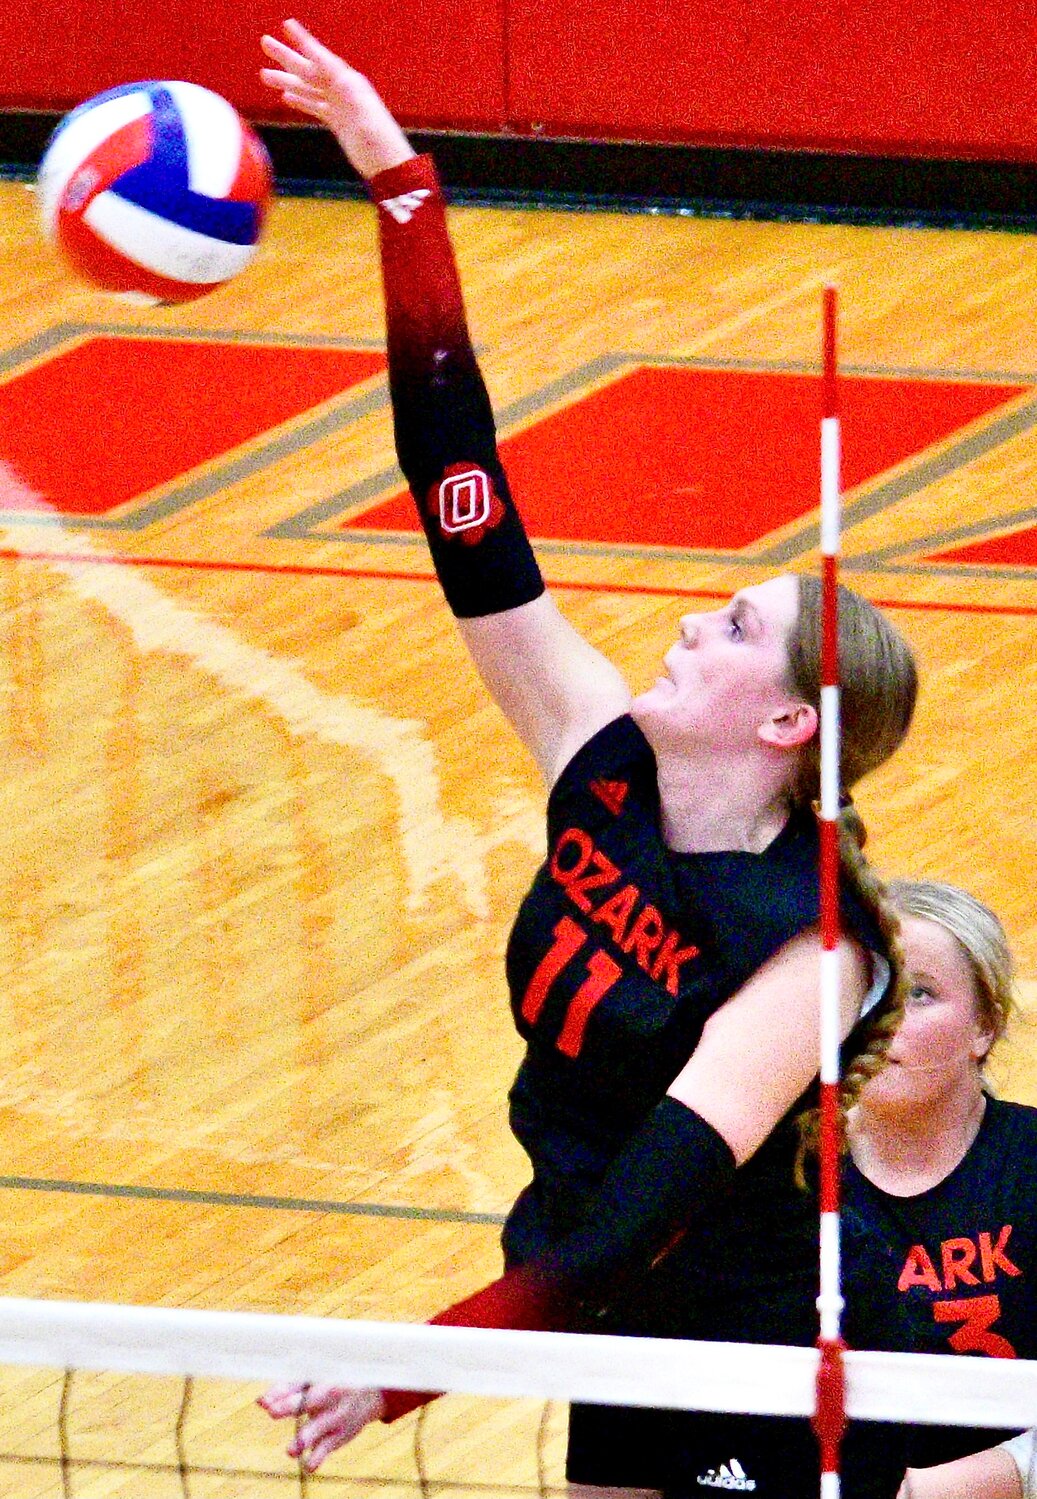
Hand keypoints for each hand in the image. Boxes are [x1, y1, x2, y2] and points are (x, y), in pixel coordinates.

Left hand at [258, 1382, 386, 1469]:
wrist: (369, 1396)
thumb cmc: (333, 1385)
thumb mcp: (314, 1383)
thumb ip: (287, 1391)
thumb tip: (260, 1402)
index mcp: (323, 1376)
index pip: (299, 1383)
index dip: (281, 1392)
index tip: (265, 1402)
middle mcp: (331, 1395)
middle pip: (310, 1400)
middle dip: (291, 1405)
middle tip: (273, 1411)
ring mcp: (337, 1416)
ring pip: (320, 1426)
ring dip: (304, 1437)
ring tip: (291, 1450)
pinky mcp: (339, 1436)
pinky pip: (328, 1447)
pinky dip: (318, 1457)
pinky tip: (309, 1465)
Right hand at [260, 19, 414, 178]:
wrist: (390, 167)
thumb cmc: (381, 144)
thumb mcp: (365, 118)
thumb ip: (351, 97)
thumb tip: (339, 80)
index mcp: (350, 85)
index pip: (322, 58)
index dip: (304, 41)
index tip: (287, 25)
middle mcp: (344, 91)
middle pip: (310, 70)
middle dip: (287, 57)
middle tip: (264, 42)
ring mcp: (341, 106)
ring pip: (309, 88)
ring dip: (287, 80)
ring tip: (264, 75)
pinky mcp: (339, 122)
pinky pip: (316, 106)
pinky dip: (301, 100)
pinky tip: (286, 97)